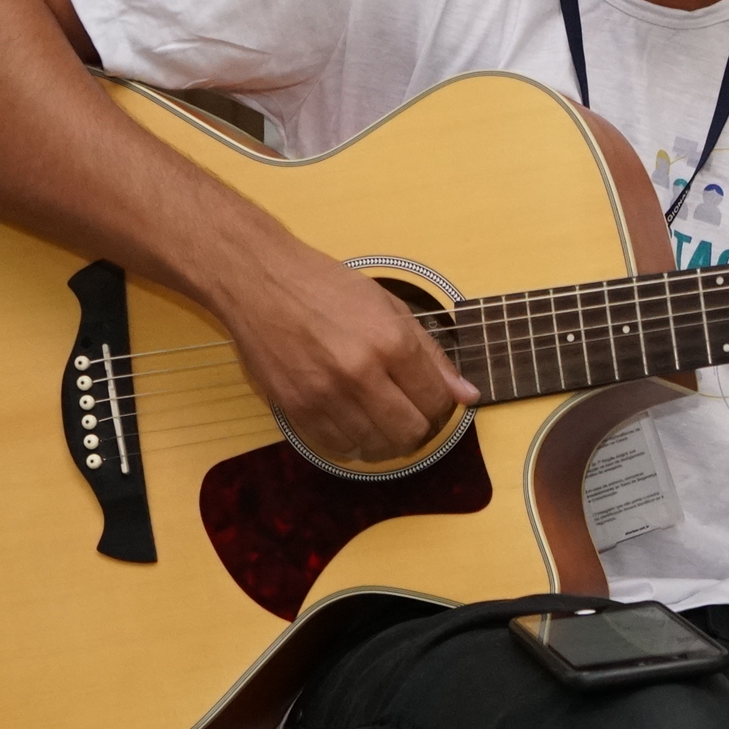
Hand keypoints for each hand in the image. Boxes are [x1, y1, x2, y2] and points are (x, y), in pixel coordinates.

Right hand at [218, 236, 479, 464]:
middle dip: (418, 429)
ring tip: (379, 417)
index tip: (433, 401)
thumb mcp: (390, 307)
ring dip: (384, 438)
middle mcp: (360, 372)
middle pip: (410, 433)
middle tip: (409, 415)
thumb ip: (432, 355)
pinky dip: (350, 441)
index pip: (436, 401)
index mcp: (391, 342)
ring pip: (374, 446)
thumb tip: (468, 394)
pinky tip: (351, 421)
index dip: (442, 407)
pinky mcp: (295, 408)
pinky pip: (335, 447)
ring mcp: (325, 394)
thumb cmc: (325, 287)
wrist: (260, 281)